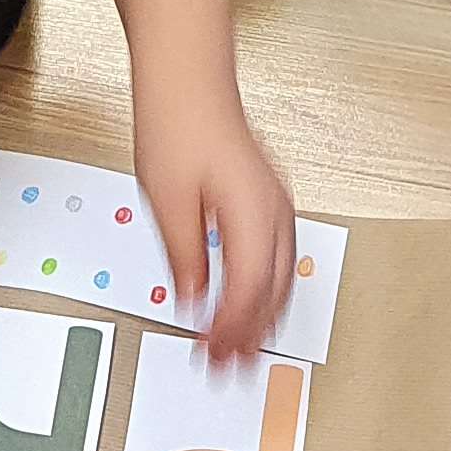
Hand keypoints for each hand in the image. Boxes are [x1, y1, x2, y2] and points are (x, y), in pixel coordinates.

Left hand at [135, 84, 297, 362]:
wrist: (190, 83)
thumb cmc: (178, 126)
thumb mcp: (167, 200)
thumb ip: (185, 256)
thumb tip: (193, 301)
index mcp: (252, 213)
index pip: (248, 290)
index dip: (231, 329)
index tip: (211, 355)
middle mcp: (275, 212)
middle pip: (274, 291)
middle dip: (251, 335)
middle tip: (225, 367)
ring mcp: (277, 207)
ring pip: (282, 279)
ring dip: (261, 318)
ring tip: (237, 348)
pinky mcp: (268, 204)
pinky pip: (279, 260)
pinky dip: (265, 292)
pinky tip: (248, 306)